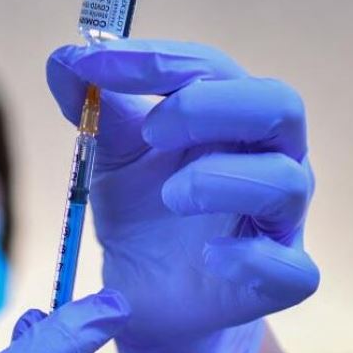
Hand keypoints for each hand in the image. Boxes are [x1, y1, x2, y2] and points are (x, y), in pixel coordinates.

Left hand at [46, 40, 318, 352]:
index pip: (211, 68)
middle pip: (277, 105)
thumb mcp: (114, 156)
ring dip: (219, 179)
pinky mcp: (280, 280)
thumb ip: (95, 110)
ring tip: (170, 196)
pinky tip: (211, 258)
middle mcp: (268, 158)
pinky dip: (251, 259)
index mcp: (230, 118)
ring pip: (285, 181)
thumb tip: (61, 59)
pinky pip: (290, 269)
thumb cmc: (143, 212)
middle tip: (151, 131)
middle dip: (208, 107)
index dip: (156, 60)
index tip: (92, 62)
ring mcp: (279, 220)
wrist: (146, 293)